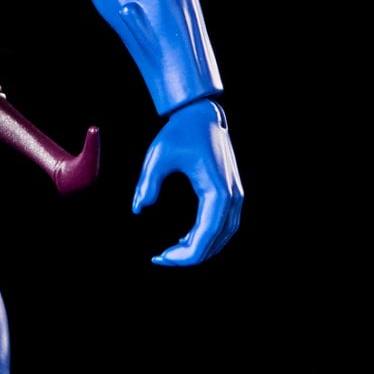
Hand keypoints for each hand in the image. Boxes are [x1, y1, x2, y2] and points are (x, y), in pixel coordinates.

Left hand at [132, 97, 241, 265]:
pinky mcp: (232, 193)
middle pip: (216, 241)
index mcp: (217, 191)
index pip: (205, 235)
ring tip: (172, 252)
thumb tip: (138, 208)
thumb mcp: (157, 157)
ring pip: (223, 236)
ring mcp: (236, 196)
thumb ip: (147, 183)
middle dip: (190, 256)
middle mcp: (232, 197)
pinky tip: (185, 240)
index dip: (184, 254)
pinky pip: (224, 225)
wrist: (201, 115)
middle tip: (162, 258)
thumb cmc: (179, 133)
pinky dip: (207, 237)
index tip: (160, 258)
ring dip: (201, 249)